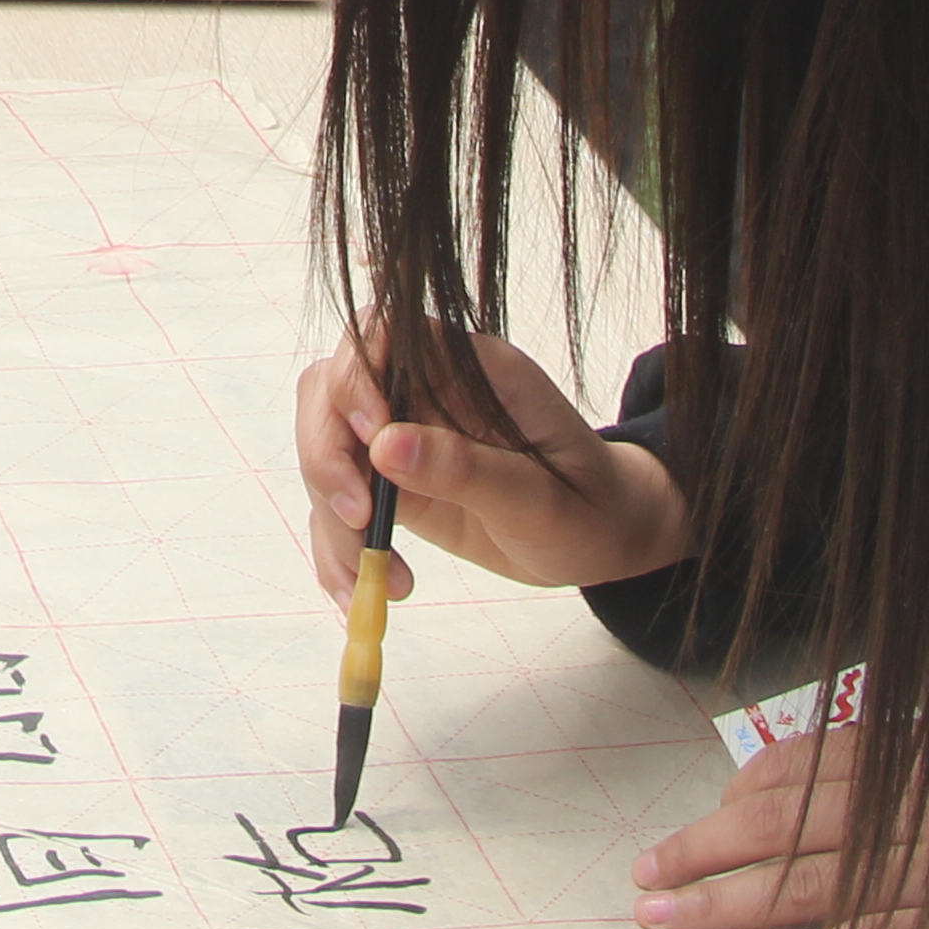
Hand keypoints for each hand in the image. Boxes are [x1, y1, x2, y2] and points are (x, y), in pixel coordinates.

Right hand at [294, 326, 689, 601]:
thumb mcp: (541, 500)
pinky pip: (338, 507)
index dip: (356, 378)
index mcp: (467, 369)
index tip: (371, 439)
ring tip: (375, 581)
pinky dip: (338, 553)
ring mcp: (402, 436)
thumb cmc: (590, 508)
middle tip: (360, 518)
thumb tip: (384, 444)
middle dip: (328, 455)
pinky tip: (363, 594)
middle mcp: (424, 392)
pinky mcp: (391, 482)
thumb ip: (467, 469)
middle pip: (329, 390)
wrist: (602, 538)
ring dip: (332, 520)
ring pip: (326, 451)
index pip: (380, 334)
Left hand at [628, 718, 928, 928]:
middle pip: (786, 828)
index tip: (686, 829)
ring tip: (672, 917)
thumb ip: (873, 768)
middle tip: (649, 875)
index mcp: (912, 752)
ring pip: (812, 888)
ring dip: (731, 905)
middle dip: (705, 852)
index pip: (799, 773)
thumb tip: (765, 791)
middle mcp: (917, 803)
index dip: (731, 804)